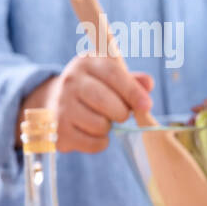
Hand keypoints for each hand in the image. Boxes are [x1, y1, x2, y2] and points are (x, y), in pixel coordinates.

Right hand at [21, 55, 153, 153]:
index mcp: (88, 62)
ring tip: (101, 120)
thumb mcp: (114, 79)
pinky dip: (100, 142)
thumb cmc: (97, 89)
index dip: (132, 91)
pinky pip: (92, 143)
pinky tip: (93, 133)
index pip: (113, 73)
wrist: (57, 103)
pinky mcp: (58, 129)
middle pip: (104, 100)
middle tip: (122, 115)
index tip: (147, 106)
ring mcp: (61, 104)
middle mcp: (71, 80)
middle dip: (121, 112)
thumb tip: (148, 84)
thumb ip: (134, 81)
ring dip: (108, 127)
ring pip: (98, 124)